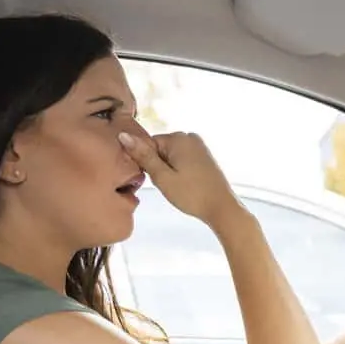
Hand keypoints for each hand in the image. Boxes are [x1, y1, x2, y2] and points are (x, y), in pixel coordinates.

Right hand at [119, 131, 243, 227]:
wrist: (221, 207)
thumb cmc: (192, 194)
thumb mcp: (162, 177)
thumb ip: (143, 156)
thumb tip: (123, 136)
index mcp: (179, 137)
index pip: (148, 144)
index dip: (146, 162)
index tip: (155, 178)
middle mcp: (190, 136)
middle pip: (160, 149)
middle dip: (158, 166)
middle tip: (168, 184)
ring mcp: (199, 146)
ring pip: (170, 156)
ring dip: (168, 170)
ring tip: (178, 185)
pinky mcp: (204, 156)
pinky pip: (182, 159)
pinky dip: (179, 171)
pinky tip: (185, 184)